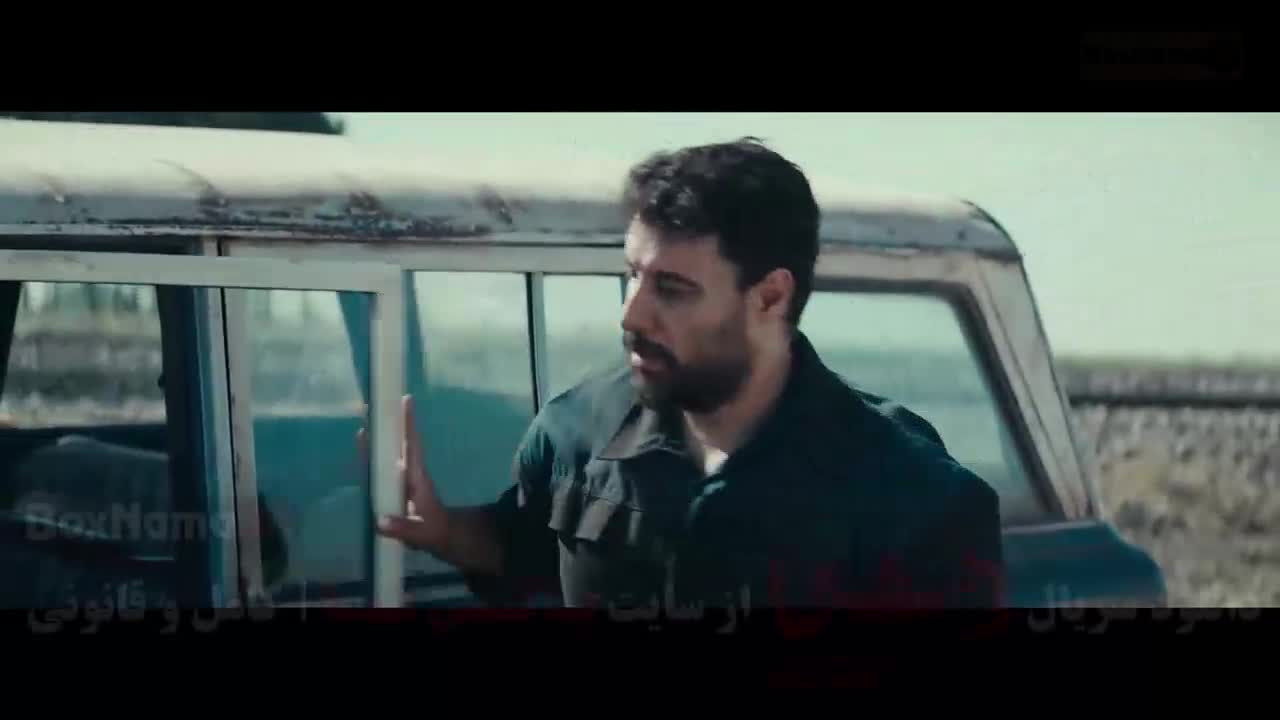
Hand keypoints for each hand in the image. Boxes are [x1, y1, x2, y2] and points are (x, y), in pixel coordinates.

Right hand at [357, 395, 449, 553]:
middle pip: (397, 444)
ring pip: (388, 454)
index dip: (409, 425)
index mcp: (417, 478)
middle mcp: (408, 474)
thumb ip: (403, 528)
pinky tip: (363, 444)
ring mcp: (401, 480)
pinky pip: (380, 468)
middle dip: (388, 425)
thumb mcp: (423, 533)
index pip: (412, 446)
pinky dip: (371, 455)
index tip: (406, 401)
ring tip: (365, 418)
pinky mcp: (394, 488)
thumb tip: (380, 522)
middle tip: (375, 403)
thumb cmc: (436, 531)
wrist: (443, 537)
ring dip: (377, 438)